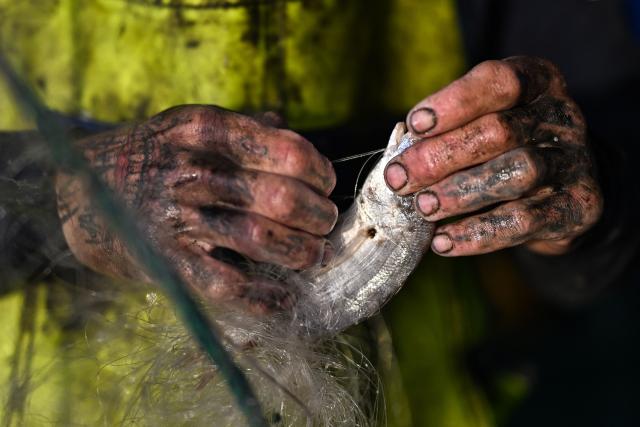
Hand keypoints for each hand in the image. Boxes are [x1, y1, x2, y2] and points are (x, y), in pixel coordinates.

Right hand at [56, 105, 336, 312]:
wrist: (84, 190)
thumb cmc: (152, 156)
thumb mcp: (189, 125)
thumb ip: (243, 128)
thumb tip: (292, 134)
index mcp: (206, 131)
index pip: (288, 153)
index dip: (319, 173)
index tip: (324, 185)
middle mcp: (195, 172)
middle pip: (284, 199)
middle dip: (319, 216)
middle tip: (323, 223)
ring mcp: (180, 218)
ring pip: (263, 239)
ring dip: (301, 252)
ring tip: (311, 254)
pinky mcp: (168, 261)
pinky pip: (227, 285)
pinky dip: (264, 297)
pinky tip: (283, 297)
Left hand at [384, 57, 602, 255]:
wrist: (565, 193)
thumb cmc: (504, 150)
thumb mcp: (483, 125)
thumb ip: (449, 133)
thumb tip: (401, 159)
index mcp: (538, 82)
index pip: (499, 82)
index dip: (455, 102)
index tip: (414, 125)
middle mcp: (561, 117)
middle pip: (500, 131)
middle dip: (440, 156)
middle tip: (398, 178)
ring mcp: (575, 162)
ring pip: (517, 173)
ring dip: (460, 193)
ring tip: (423, 208)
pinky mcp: (578, 207)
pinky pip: (524, 221)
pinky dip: (478, 233)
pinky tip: (443, 241)